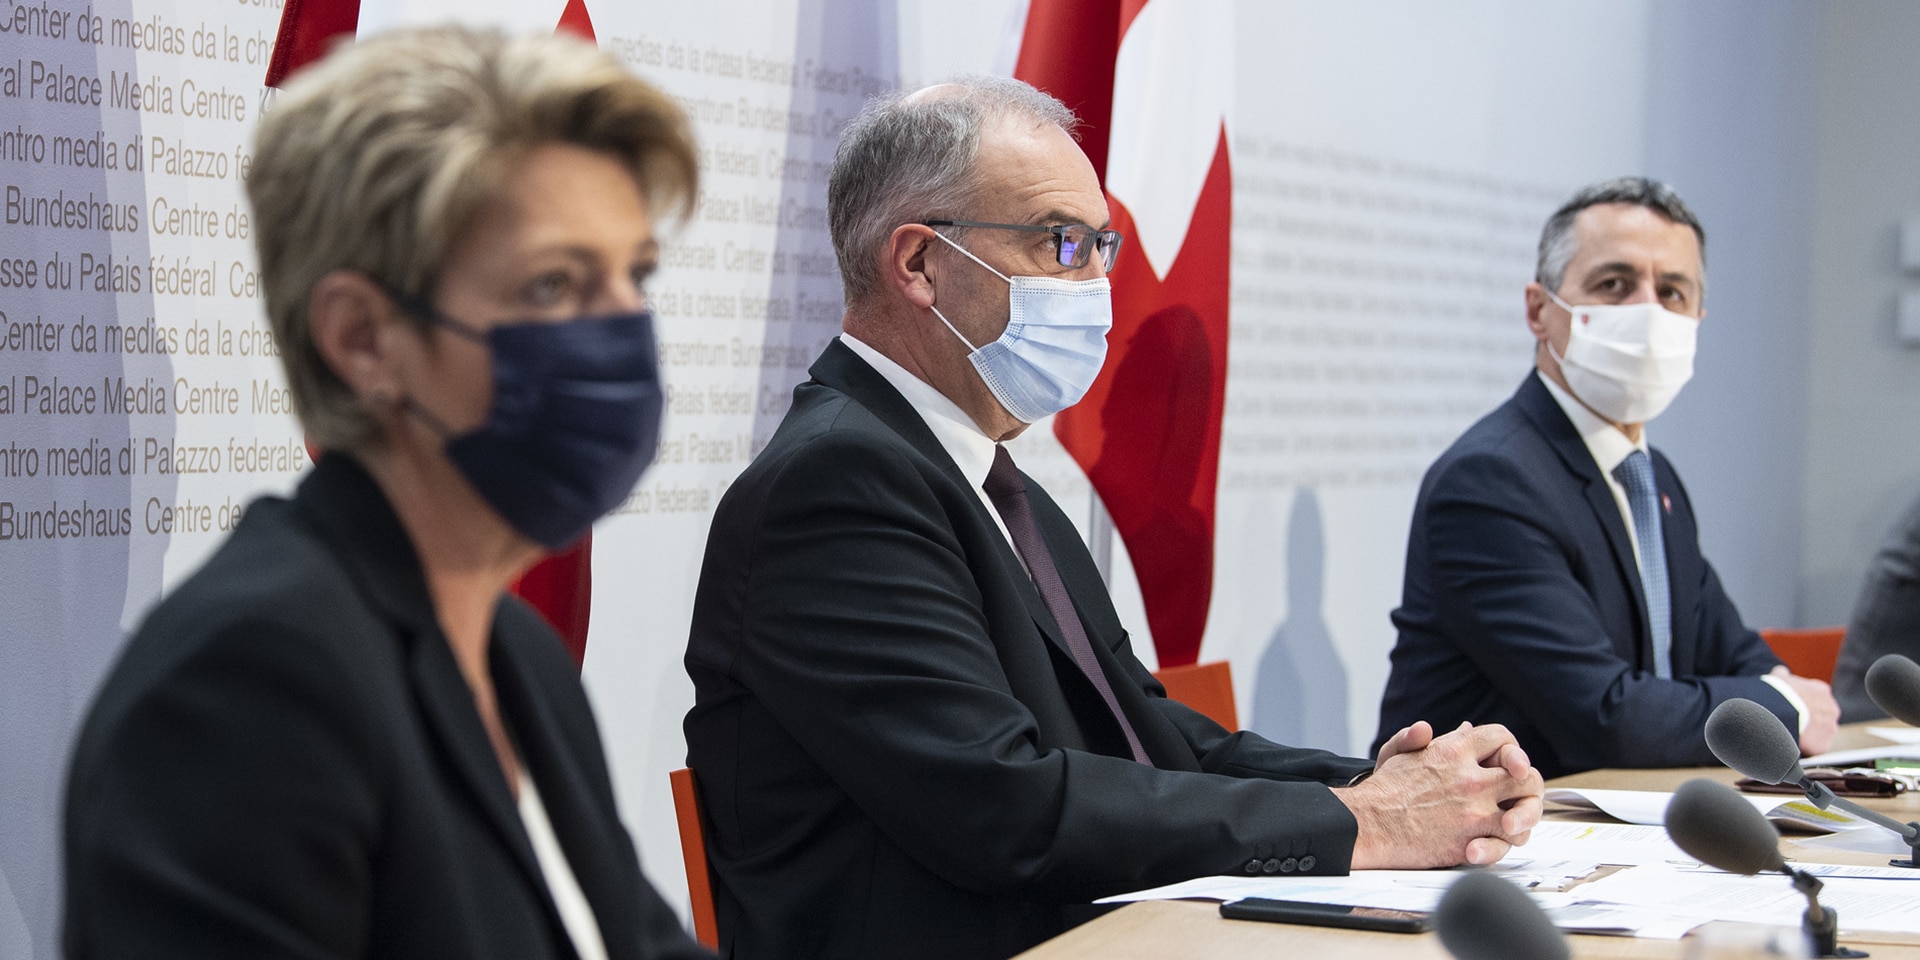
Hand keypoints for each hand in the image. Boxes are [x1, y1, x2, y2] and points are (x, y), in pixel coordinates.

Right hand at [1335, 722, 1543, 869]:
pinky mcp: (1472, 840)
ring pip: (1525, 812)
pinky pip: (1508, 841)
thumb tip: (1455, 727)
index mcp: (1454, 751)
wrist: (1368, 825)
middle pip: (1526, 776)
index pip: (1501, 738)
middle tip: (1518, 796)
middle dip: (1527, 785)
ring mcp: (1475, 810)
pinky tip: (1492, 841)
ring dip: (1522, 819)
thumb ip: (1426, 737)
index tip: (1507, 762)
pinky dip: (1504, 843)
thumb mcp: (1401, 753)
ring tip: (1508, 823)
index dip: (1509, 749)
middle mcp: (1470, 778)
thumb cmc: (1382, 793)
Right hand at [1772, 666, 1839, 755]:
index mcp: (1822, 691)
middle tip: (1791, 721)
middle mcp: (1831, 709)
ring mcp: (1829, 728)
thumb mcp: (1778, 677)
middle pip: (1820, 716)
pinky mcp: (1822, 745)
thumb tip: (1781, 671)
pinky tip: (1791, 743)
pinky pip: (1814, 748)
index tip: (1792, 706)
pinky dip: (1805, 748)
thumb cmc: (1778, 693)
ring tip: (1789, 733)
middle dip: (1808, 719)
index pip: (1815, 697)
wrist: (1780, 711)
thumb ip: (1783, 674)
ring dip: (1808, 734)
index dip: (1802, 702)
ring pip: (1819, 733)